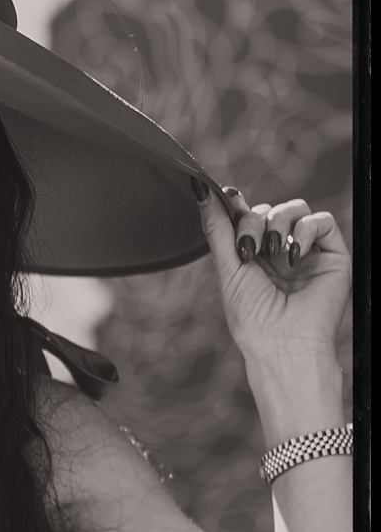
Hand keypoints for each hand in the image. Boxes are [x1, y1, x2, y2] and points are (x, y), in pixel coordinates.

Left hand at [190, 179, 350, 368]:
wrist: (282, 344)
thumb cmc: (252, 316)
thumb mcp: (227, 267)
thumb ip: (217, 227)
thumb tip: (199, 188)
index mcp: (254, 255)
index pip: (246, 215)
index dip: (237, 206)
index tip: (227, 198)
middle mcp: (280, 251)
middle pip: (267, 209)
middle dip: (252, 222)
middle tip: (248, 248)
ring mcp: (306, 252)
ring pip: (294, 208)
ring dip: (277, 222)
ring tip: (272, 251)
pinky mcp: (332, 255)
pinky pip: (321, 221)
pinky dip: (305, 230)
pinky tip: (293, 255)